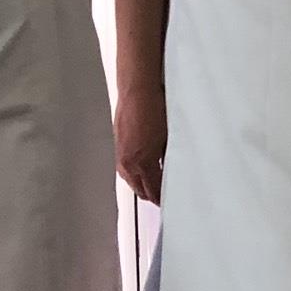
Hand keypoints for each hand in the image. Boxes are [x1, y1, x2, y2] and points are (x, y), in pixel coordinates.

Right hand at [115, 85, 167, 203]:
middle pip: (140, 189)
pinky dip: (135, 172)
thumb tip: (173, 169)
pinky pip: (126, 167)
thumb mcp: (169, 137)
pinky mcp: (118, 145)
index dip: (163, 199)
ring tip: (155, 185)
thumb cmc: (156, 108)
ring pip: (131, 180)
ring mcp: (121, 154)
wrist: (138, 89)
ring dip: (142, 185)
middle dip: (152, 195)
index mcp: (142, 163)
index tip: (171, 201)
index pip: (153, 191)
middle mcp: (128, 162)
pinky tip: (143, 169)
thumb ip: (169, 157)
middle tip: (164, 197)